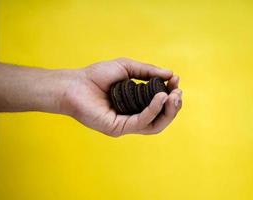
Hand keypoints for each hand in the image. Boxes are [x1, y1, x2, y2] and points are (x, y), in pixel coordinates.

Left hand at [60, 58, 181, 136]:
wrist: (74, 84)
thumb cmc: (97, 75)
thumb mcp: (127, 68)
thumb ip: (148, 72)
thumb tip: (171, 74)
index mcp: (136, 105)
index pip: (159, 105)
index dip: (171, 95)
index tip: (176, 80)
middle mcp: (133, 116)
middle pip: (161, 118)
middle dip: (173, 106)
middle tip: (178, 92)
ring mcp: (126, 124)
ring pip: (154, 125)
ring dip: (168, 111)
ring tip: (174, 97)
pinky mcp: (118, 128)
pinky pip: (140, 122)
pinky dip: (152, 110)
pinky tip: (160, 98)